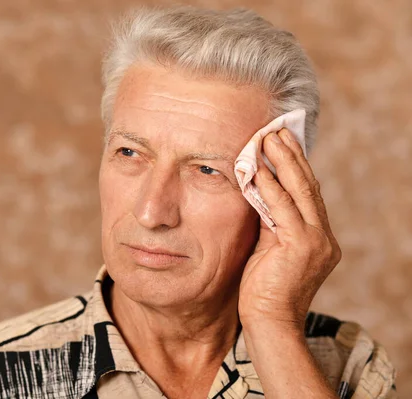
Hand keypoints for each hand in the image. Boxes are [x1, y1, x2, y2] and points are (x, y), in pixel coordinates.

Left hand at [238, 128, 341, 331]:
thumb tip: (257, 193)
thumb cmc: (263, 291)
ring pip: (300, 192)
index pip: (308, 195)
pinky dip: (271, 186)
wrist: (269, 324)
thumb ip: (269, 223)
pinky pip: (283, 209)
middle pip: (308, 187)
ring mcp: (316, 242)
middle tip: (277, 130)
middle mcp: (323, 238)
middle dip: (292, 156)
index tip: (283, 143)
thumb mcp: (269, 250)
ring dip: (283, 162)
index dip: (296, 167)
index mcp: (319, 239)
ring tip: (269, 138)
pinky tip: (259, 168)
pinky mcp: (301, 247)